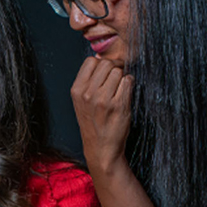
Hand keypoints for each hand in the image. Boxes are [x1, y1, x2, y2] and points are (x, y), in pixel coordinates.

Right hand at [69, 56, 133, 173]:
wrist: (101, 147)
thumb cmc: (93, 123)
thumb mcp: (82, 101)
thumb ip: (89, 81)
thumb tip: (101, 58)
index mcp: (77, 90)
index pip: (90, 61)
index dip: (101, 64)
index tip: (105, 73)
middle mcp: (88, 93)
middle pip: (106, 63)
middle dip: (114, 68)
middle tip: (115, 80)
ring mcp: (104, 99)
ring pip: (118, 71)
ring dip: (122, 77)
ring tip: (118, 91)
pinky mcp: (119, 105)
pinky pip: (128, 81)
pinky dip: (129, 85)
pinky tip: (124, 96)